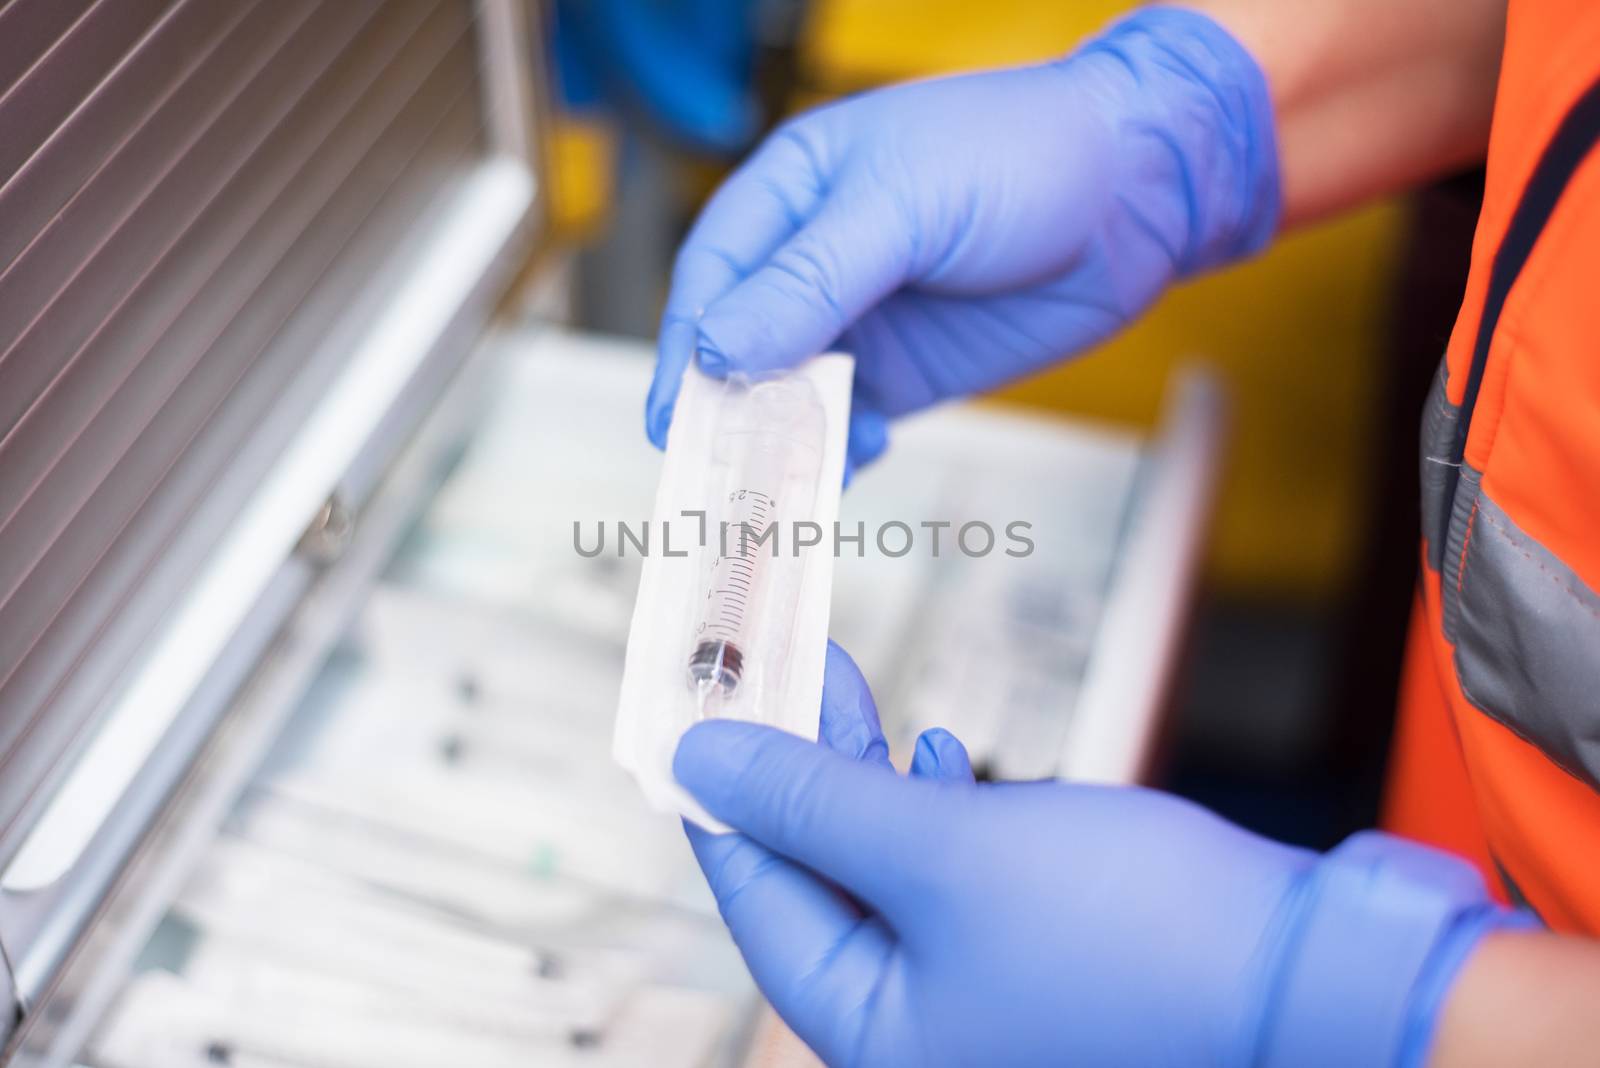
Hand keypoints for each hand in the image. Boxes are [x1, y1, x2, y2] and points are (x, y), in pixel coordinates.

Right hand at [647, 7, 1280, 468]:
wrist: (1139, 192)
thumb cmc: (1022, 154)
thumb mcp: (904, 206)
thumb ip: (810, 282)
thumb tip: (718, 350)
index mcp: (793, 192)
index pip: (713, 275)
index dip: (686, 343)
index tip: (675, 409)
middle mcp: (813, 259)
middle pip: (739, 343)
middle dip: (726, 404)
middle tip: (714, 468)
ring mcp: (860, 319)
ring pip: (790, 391)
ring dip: (781, 438)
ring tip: (783, 479)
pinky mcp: (906, 370)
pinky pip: (850, 421)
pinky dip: (838, 451)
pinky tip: (848, 465)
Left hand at [676, 644, 1525, 1066]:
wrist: (1310, 975)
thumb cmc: (1130, 933)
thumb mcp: (944, 851)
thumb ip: (814, 802)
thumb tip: (700, 762)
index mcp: (868, 1029)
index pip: (757, 897)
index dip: (722, 792)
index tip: (700, 701)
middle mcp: (913, 1026)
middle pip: (817, 877)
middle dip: (796, 766)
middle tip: (777, 666)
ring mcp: (976, 995)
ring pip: (882, 867)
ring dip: (862, 774)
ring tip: (845, 685)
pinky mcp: (1032, 957)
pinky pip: (947, 879)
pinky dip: (933, 811)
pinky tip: (936, 757)